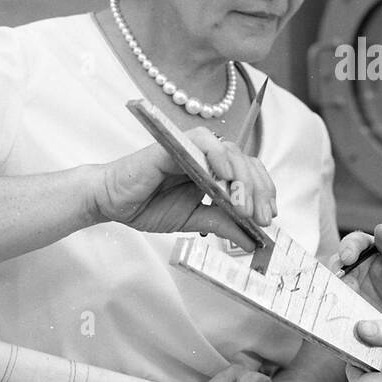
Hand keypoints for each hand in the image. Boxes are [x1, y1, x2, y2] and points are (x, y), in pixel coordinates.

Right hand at [89, 129, 276, 246]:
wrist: (113, 204)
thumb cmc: (149, 206)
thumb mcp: (194, 220)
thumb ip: (222, 224)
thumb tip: (251, 240)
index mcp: (215, 170)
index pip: (250, 174)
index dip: (264, 192)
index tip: (268, 218)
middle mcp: (208, 155)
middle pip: (247, 163)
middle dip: (258, 191)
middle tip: (260, 217)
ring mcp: (194, 146)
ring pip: (232, 153)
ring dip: (243, 180)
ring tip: (244, 208)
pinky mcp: (176, 142)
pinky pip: (206, 141)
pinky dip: (220, 157)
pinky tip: (225, 179)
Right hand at [334, 224, 381, 315]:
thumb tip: (380, 227)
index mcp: (367, 247)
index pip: (354, 242)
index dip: (348, 248)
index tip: (348, 257)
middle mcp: (353, 263)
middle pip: (337, 261)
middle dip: (337, 271)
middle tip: (347, 284)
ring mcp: (347, 282)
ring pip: (333, 281)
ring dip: (338, 289)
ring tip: (350, 299)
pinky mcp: (345, 299)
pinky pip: (336, 299)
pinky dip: (338, 303)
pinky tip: (347, 309)